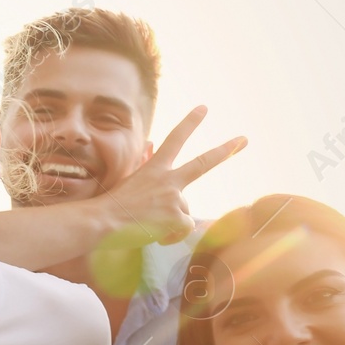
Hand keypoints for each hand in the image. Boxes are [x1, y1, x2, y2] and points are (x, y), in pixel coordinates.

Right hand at [102, 106, 246, 245]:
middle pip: (203, 163)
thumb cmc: (109, 206)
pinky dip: (171, 236)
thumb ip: (145, 164)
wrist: (100, 222)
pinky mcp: (176, 216)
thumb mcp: (127, 180)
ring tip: (147, 226)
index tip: (203, 109)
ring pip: (185, 212)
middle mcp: (168, 179)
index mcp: (154, 169)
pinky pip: (183, 228)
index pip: (175, 139)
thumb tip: (150, 144)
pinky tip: (152, 235)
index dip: (190, 123)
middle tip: (244, 139)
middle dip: (225, 150)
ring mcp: (173, 197)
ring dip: (170, 223)